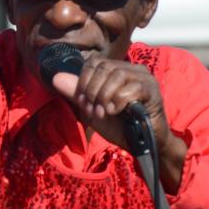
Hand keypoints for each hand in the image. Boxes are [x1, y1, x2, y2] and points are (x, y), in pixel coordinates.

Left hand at [52, 57, 187, 191]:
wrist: (142, 145)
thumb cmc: (120, 127)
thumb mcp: (93, 110)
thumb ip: (76, 94)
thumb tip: (55, 78)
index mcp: (118, 70)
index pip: (95, 62)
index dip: (84, 81)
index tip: (83, 102)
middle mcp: (132, 70)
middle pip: (104, 67)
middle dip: (93, 90)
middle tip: (94, 110)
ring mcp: (145, 79)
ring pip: (117, 74)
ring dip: (104, 96)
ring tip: (104, 113)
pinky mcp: (153, 91)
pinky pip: (133, 88)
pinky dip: (118, 101)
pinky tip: (115, 112)